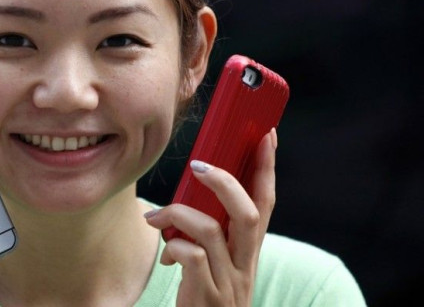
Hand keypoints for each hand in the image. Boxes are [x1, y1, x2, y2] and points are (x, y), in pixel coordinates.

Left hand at [145, 128, 276, 306]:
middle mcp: (245, 265)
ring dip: (180, 215)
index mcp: (248, 251)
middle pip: (248, 213)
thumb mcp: (216, 263)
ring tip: (157, 218)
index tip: (266, 134)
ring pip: (212, 231)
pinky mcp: (208, 296)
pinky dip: (176, 246)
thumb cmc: (205, 297)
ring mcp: (229, 282)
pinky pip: (193, 258)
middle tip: (199, 165)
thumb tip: (182, 203)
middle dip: (226, 182)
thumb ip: (208, 233)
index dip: (267, 168)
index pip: (265, 203)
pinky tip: (166, 254)